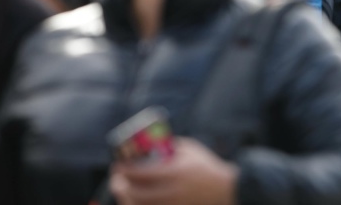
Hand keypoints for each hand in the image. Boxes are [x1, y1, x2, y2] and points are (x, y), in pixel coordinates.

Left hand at [111, 137, 237, 204]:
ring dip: (127, 198)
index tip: (117, 165)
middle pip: (136, 193)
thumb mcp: (190, 150)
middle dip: (121, 186)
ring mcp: (173, 204)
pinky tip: (135, 201)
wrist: (224, 189)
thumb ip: (171, 146)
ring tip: (123, 190)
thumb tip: (150, 141)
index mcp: (175, 172)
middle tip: (116, 179)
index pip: (142, 173)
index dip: (125, 170)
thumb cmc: (206, 166)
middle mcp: (172, 190)